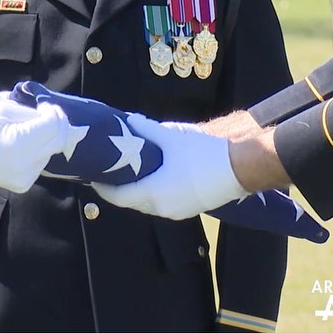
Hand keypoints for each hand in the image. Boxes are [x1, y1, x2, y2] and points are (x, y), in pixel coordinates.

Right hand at [0, 92, 68, 192]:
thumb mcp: (3, 106)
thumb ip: (31, 111)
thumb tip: (51, 114)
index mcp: (18, 144)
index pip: (54, 126)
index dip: (54, 112)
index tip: (44, 105)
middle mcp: (25, 165)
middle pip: (58, 141)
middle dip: (56, 124)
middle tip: (44, 112)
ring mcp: (24, 178)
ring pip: (51, 152)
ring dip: (47, 138)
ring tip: (29, 129)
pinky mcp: (23, 185)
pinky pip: (41, 163)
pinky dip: (38, 151)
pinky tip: (23, 145)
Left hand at [92, 113, 247, 219]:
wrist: (240, 166)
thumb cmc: (203, 151)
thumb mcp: (170, 136)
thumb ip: (145, 129)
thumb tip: (127, 121)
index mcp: (153, 193)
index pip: (117, 196)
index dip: (102, 186)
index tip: (91, 174)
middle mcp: (162, 208)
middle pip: (130, 201)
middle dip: (117, 187)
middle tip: (107, 168)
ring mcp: (177, 211)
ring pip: (146, 203)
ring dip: (135, 190)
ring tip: (127, 170)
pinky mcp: (189, 209)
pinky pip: (161, 203)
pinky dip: (151, 191)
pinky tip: (151, 175)